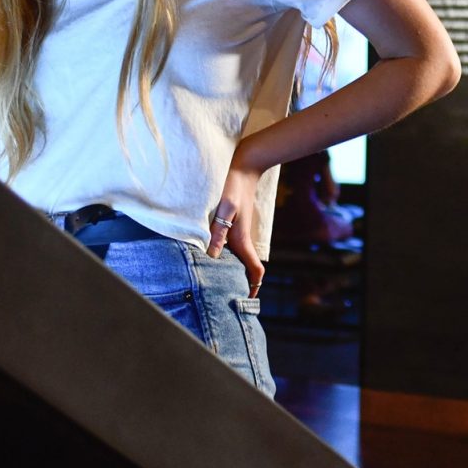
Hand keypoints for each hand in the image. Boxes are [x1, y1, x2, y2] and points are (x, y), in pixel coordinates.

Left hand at [209, 150, 264, 295]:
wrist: (245, 168)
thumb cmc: (233, 187)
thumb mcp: (224, 208)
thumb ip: (218, 231)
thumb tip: (213, 256)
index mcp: (242, 239)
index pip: (255, 269)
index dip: (253, 286)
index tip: (247, 299)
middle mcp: (243, 238)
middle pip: (247, 267)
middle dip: (242, 283)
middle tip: (229, 297)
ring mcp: (240, 232)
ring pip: (240, 258)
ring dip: (234, 270)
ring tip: (220, 283)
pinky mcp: (235, 225)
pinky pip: (234, 247)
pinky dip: (229, 257)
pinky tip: (215, 258)